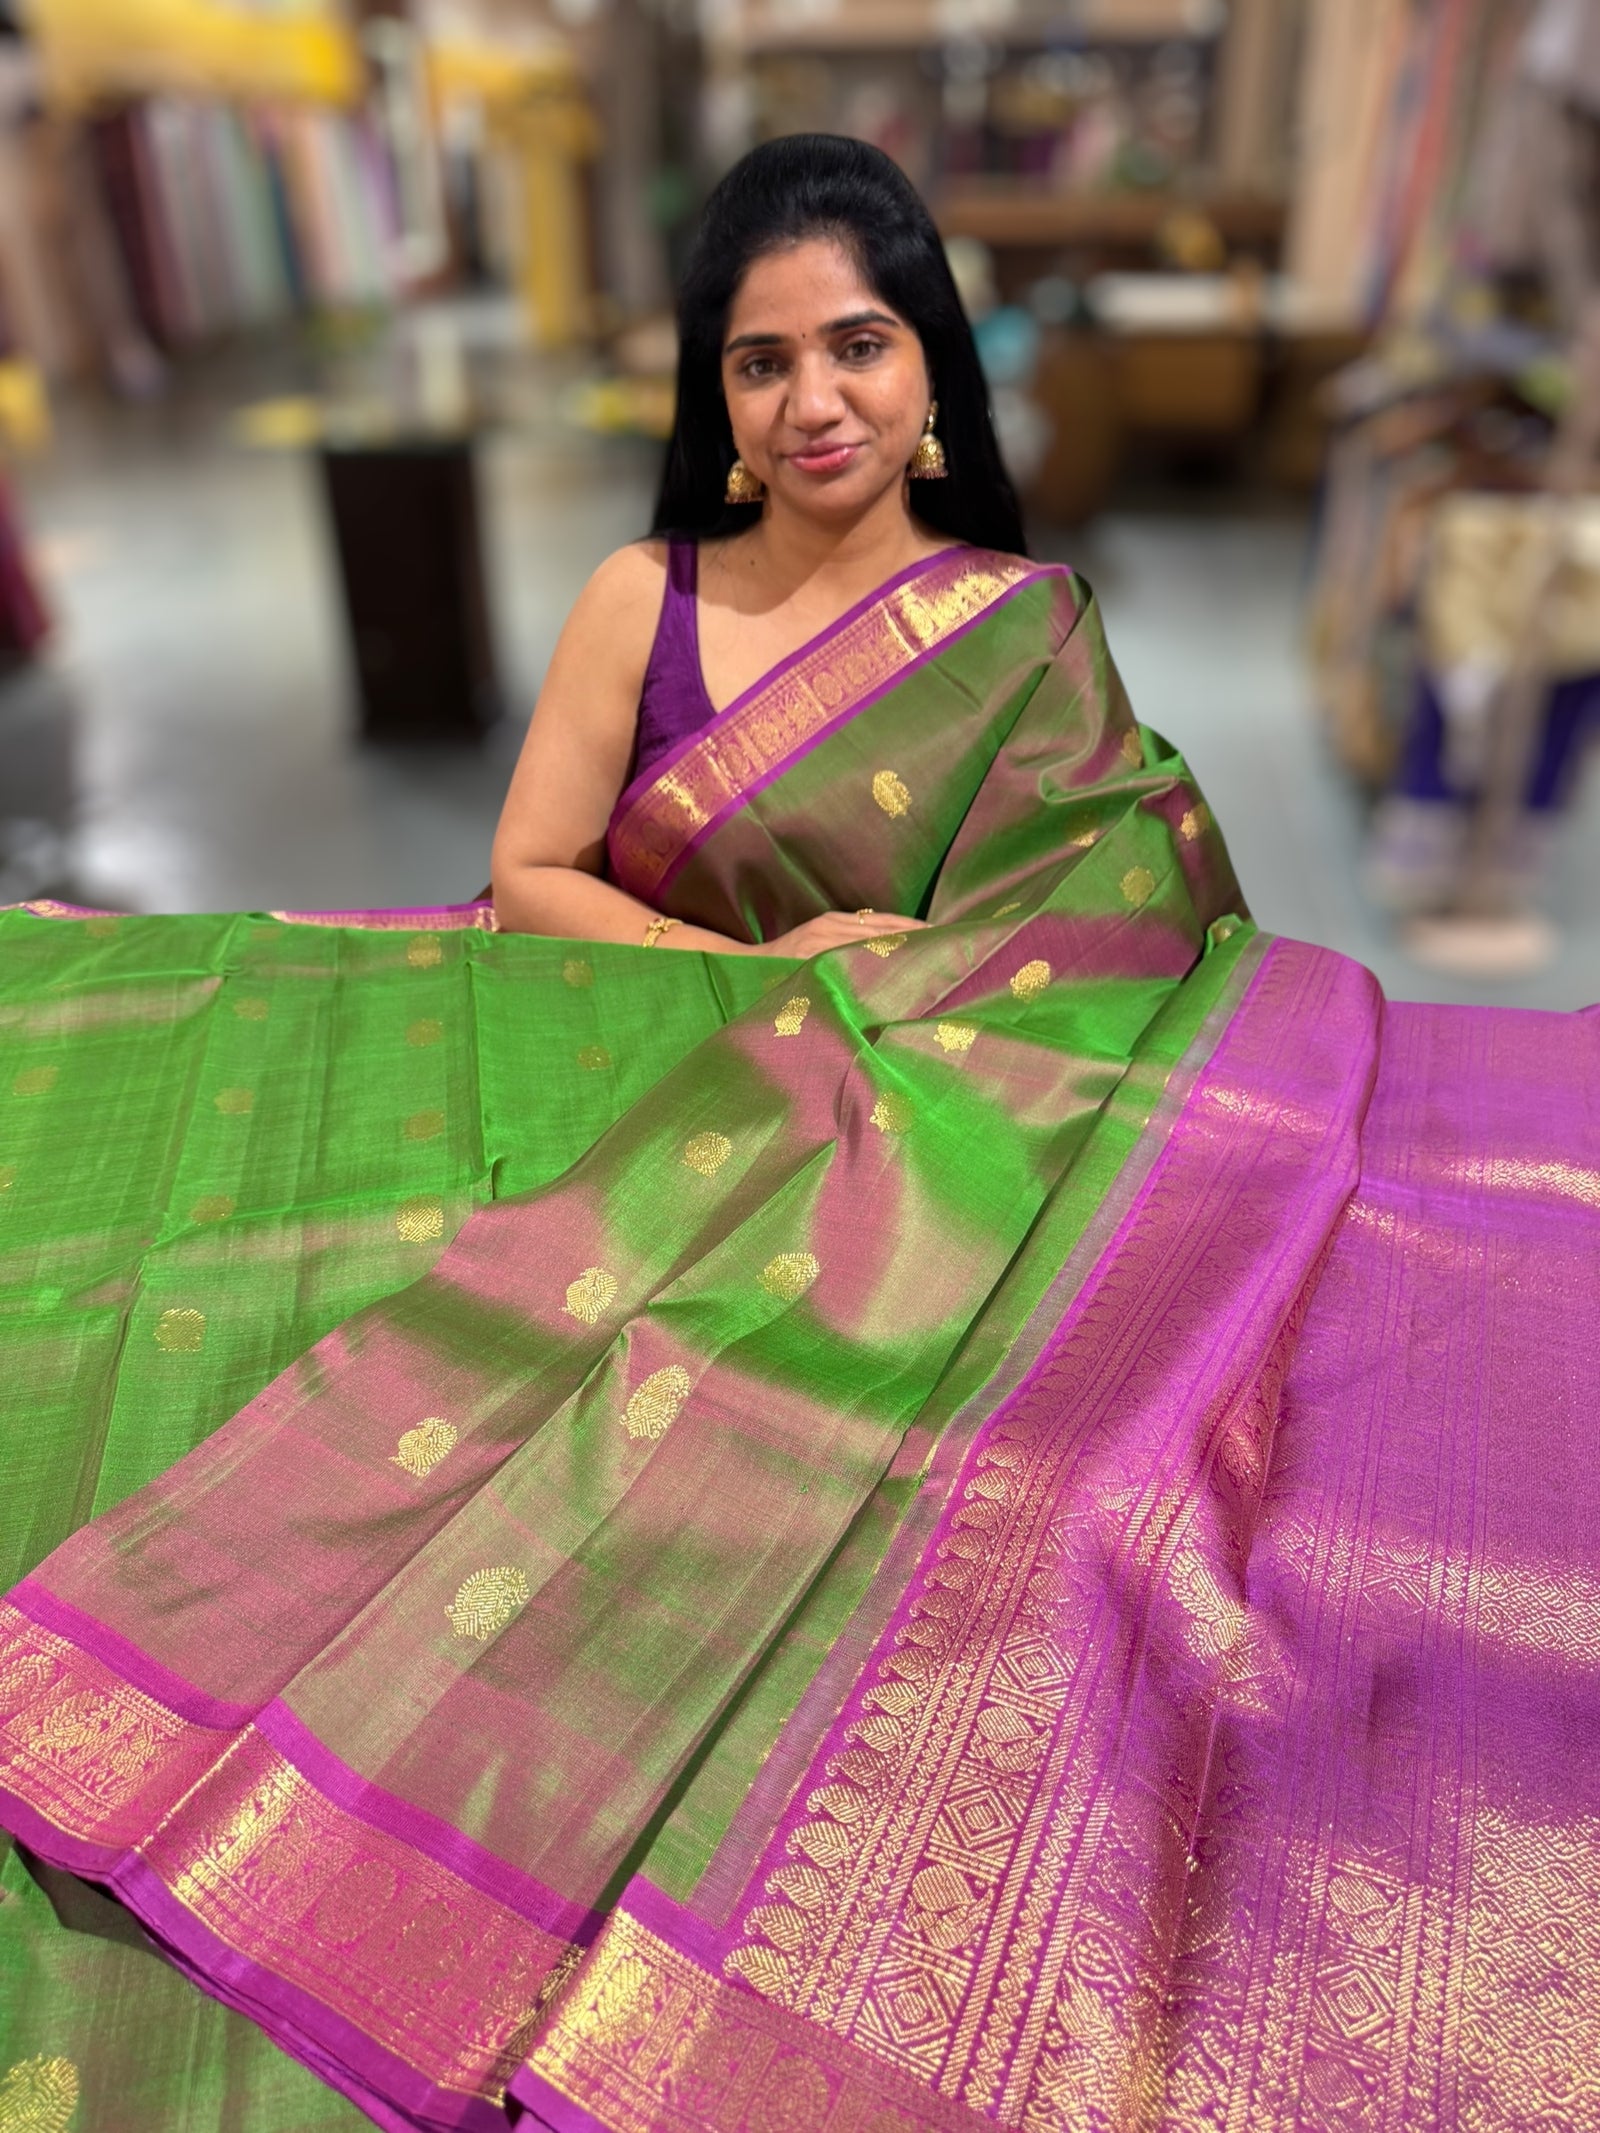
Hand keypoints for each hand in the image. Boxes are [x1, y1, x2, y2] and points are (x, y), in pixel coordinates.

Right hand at [761, 910, 927, 959]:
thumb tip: (879, 953)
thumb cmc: (784, 963)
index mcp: (834, 922)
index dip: (911, 926)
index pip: (883, 922)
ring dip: (903, 946)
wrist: (746, 968)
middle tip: (947, 942)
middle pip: (884, 928)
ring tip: (932, 952)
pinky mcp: (815, 956)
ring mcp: (824, 942)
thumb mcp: (815, 946)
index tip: (939, 932)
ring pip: (873, 941)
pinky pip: (853, 956)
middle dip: (915, 935)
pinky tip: (897, 964)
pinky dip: (876, 958)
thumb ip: (844, 946)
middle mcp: (832, 927)